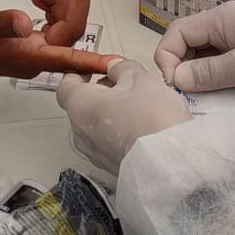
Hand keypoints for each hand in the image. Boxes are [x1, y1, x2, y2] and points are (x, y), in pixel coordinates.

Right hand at [0, 0, 113, 77]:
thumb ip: (2, 23)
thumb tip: (24, 23)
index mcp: (27, 57)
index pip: (68, 58)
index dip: (93, 61)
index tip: (115, 64)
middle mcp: (35, 57)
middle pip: (70, 29)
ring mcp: (32, 51)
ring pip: (62, 24)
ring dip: (57, 0)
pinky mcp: (27, 43)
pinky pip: (51, 24)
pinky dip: (49, 6)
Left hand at [57, 60, 191, 172]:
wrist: (168, 164)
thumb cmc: (151, 120)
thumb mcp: (140, 79)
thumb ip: (123, 68)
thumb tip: (116, 69)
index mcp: (80, 105)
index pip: (66, 85)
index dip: (82, 73)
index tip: (98, 68)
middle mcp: (80, 131)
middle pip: (82, 105)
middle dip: (101, 93)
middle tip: (126, 85)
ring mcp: (93, 153)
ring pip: (96, 125)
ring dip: (111, 114)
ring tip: (139, 108)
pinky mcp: (109, 166)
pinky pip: (108, 143)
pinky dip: (119, 133)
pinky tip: (142, 128)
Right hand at [155, 1, 234, 104]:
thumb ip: (209, 73)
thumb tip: (176, 78)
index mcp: (224, 19)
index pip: (178, 32)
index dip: (168, 57)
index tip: (174, 86)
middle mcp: (228, 31)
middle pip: (189, 49)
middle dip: (183, 74)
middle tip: (188, 101)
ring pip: (205, 66)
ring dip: (202, 86)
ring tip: (205, 107)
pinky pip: (224, 77)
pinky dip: (220, 91)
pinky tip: (224, 106)